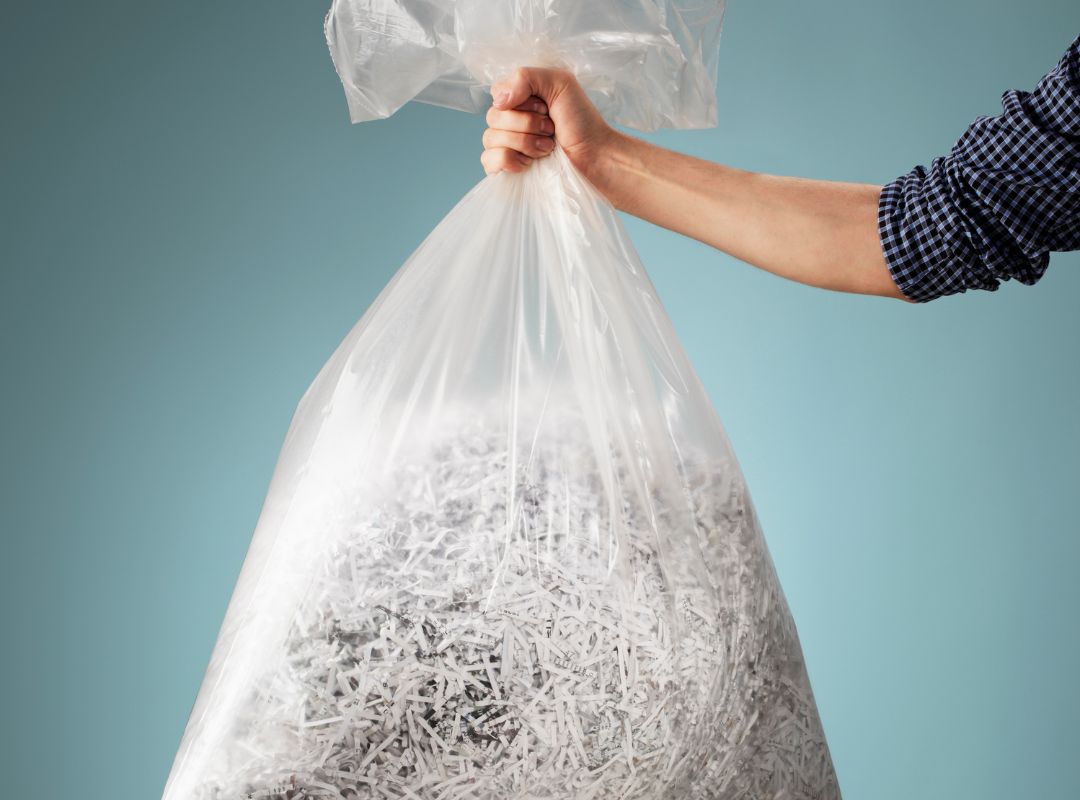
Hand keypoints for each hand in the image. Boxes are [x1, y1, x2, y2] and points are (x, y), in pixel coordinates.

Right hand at [481, 68, 614, 178]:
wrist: (594, 156)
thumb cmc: (581, 120)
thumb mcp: (559, 83)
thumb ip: (525, 78)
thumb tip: (498, 100)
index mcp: (519, 99)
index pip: (497, 94)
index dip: (520, 103)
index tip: (545, 108)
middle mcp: (509, 120)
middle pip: (493, 117)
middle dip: (527, 124)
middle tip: (550, 129)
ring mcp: (506, 145)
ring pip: (490, 138)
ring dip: (524, 143)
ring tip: (547, 147)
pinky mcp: (507, 168)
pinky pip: (488, 160)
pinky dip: (509, 160)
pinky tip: (528, 163)